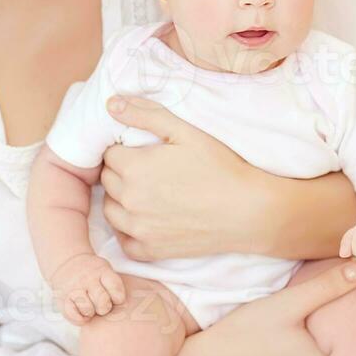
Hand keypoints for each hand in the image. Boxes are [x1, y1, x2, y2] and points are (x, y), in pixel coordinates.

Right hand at [50, 253, 126, 325]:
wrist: (67, 263)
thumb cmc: (92, 273)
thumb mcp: (105, 270)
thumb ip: (114, 286)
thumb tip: (122, 309)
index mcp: (102, 271)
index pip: (116, 290)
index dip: (118, 298)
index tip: (114, 298)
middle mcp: (87, 278)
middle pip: (103, 303)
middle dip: (104, 308)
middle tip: (100, 304)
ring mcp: (74, 288)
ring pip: (88, 310)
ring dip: (90, 312)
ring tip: (89, 306)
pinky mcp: (62, 298)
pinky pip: (74, 316)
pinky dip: (79, 318)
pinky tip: (80, 311)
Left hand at [101, 95, 260, 260]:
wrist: (248, 211)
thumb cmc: (219, 167)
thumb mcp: (184, 131)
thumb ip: (145, 115)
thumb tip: (110, 104)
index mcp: (134, 168)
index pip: (109, 154)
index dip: (125, 149)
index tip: (144, 151)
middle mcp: (129, 200)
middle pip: (107, 180)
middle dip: (121, 172)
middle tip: (149, 169)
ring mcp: (138, 229)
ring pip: (110, 210)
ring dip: (121, 199)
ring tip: (148, 192)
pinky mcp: (150, 251)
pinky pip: (124, 241)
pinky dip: (129, 231)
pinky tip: (147, 219)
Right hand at [168, 258, 355, 355]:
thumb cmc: (246, 330)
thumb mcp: (287, 303)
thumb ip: (327, 287)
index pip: (346, 340)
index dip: (340, 322)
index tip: (330, 310)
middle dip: (325, 338)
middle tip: (305, 319)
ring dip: (311, 355)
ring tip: (292, 335)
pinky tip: (279, 354)